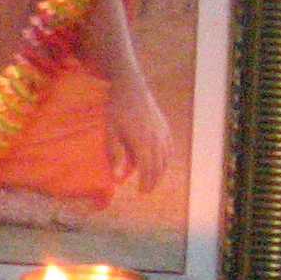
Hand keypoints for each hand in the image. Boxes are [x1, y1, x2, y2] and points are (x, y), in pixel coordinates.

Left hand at [104, 74, 170, 191]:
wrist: (131, 87)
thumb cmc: (117, 109)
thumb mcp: (111, 132)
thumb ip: (115, 155)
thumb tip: (117, 177)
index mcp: (143, 142)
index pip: (148, 169)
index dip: (146, 182)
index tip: (142, 192)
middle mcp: (156, 139)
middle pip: (159, 166)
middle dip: (154, 180)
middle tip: (147, 190)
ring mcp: (163, 132)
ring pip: (166, 157)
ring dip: (161, 171)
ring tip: (153, 179)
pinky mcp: (165, 126)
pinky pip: (170, 147)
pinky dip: (167, 158)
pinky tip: (162, 162)